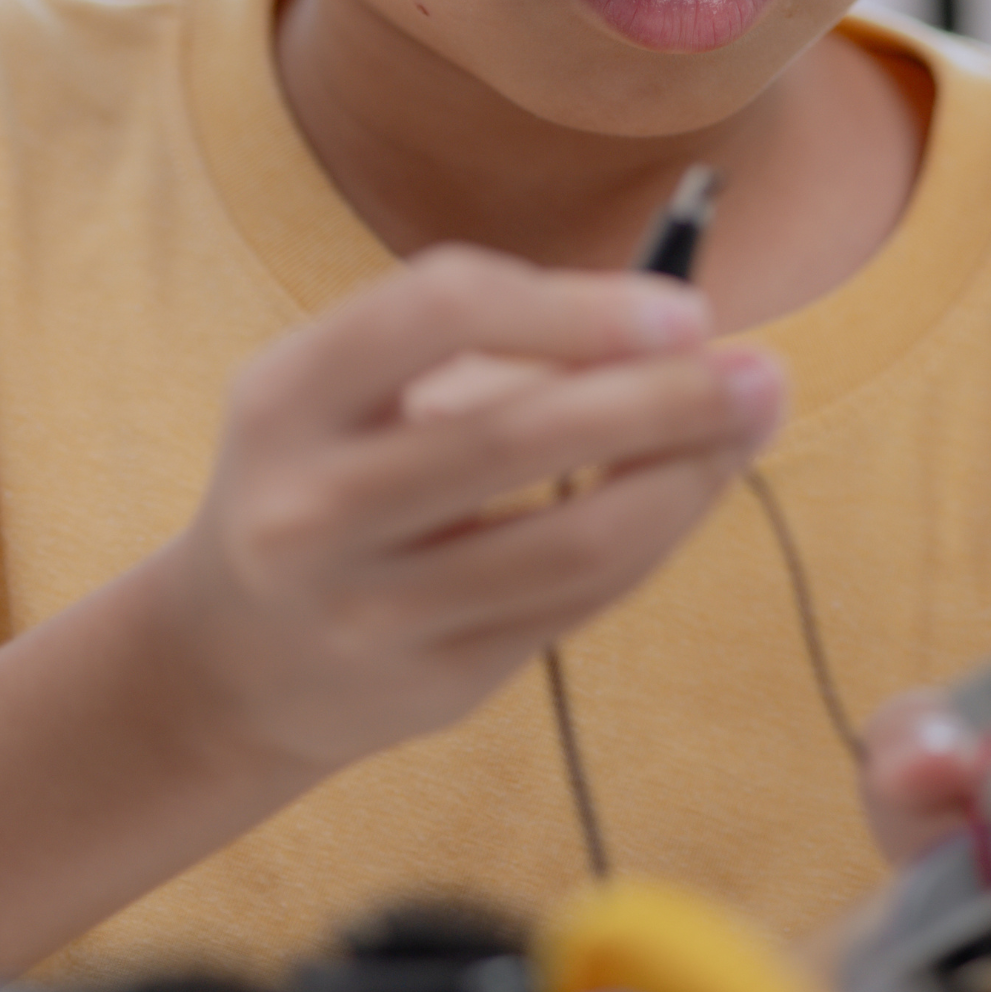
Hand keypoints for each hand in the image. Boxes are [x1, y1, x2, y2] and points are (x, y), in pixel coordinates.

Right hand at [158, 245, 784, 778]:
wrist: (231, 655)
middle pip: (518, 435)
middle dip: (662, 396)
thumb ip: (486, 343)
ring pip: (570, 543)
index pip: (439, 312)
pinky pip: (576, 606)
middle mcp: (311, 506)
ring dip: (687, 477)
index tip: (685, 309)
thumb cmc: (328, 467)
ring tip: (748, 423)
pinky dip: (655, 536)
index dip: (576, 304)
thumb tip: (684, 326)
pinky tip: (694, 487)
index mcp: (286, 395)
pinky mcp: (432, 686)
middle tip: (759, 371)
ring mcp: (368, 610)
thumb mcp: (348, 383)